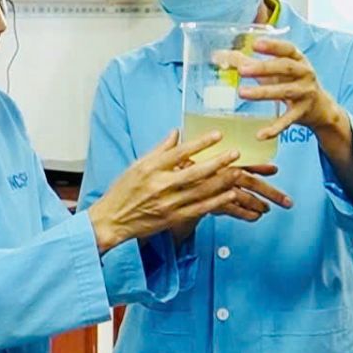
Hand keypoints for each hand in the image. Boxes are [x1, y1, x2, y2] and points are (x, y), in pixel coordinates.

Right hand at [88, 131, 293, 253]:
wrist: (113, 220)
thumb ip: (159, 150)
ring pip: (201, 191)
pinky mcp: (173, 218)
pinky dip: (216, 201)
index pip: (179, 152)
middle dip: (218, 162)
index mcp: (150, 169)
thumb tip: (176, 133)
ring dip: (222, 181)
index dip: (200, 143)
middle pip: (194, 172)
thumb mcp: (137, 166)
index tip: (218, 135)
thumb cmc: (123, 191)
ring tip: (239, 172)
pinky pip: (199, 209)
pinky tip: (230, 194)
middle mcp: (160, 185)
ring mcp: (168, 203)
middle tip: (236, 153)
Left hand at [235, 38, 347, 139]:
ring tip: (242, 93)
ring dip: (263, 93)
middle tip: (242, 70)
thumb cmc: (290, 82)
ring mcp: (305, 94)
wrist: (320, 108)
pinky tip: (260, 135)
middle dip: (264, 68)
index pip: (287, 49)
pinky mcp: (302, 113)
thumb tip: (217, 55)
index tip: (255, 44)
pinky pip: (287, 121)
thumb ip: (247, 61)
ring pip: (284, 92)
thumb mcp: (273, 71)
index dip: (273, 46)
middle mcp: (305, 74)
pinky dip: (274, 128)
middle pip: (285, 68)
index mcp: (298, 60)